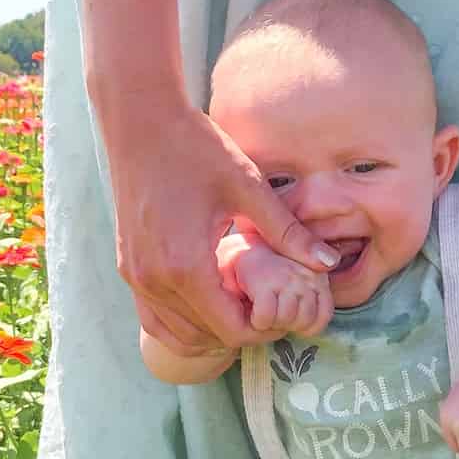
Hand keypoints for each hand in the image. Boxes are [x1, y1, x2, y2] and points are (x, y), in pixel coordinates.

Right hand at [97, 89, 339, 355]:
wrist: (139, 120)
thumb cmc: (196, 147)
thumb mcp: (248, 187)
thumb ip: (288, 232)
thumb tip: (330, 264)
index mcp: (186, 265)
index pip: (232, 330)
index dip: (264, 328)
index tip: (282, 307)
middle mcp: (155, 281)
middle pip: (207, 338)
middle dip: (241, 329)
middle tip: (266, 302)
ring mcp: (136, 278)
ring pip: (179, 336)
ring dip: (212, 328)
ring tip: (238, 297)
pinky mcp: (128, 270)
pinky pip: (156, 319)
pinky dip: (184, 321)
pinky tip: (210, 294)